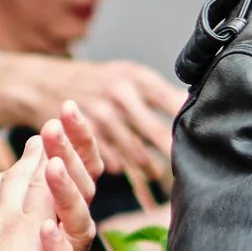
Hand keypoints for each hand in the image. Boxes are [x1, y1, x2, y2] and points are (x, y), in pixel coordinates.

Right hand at [0, 56, 182, 187]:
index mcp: (137, 77)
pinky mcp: (87, 139)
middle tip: (190, 169)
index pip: (176, 105)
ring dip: (151, 168)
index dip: (194, 126)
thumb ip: (155, 94)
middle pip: (161, 135)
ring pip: (139, 155)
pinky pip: (116, 163)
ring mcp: (102, 118)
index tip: (209, 142)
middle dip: (177, 155)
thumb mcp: (125, 75)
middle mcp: (121, 95)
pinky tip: (127, 170)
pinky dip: (124, 168)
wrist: (42, 83)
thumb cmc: (94, 81)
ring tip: (159, 174)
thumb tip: (193, 113)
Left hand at [36, 101, 103, 250]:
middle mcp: (71, 228)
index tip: (67, 107)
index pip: (81, 164)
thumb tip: (36, 137)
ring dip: (66, 193)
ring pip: (79, 224)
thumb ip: (28, 176)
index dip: (78, 137)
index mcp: (65, 205)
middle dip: (69, 154)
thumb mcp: (15, 208)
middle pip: (83, 186)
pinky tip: (45, 231)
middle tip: (51, 128)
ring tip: (53, 169)